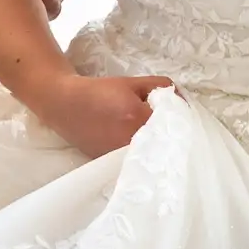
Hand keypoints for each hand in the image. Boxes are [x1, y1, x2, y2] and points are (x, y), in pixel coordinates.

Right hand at [29, 72, 172, 158]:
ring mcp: (121, 156)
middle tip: (171, 128)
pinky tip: (142, 148)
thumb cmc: (99, 91)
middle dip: (171, 135)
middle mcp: (131, 141)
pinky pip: (138, 162)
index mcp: (138, 117)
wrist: (65, 105)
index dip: (179, 119)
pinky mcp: (113, 165)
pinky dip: (143, 155)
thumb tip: (183, 100)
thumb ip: (161, 86)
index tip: (180, 116)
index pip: (174, 122)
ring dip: (158, 147)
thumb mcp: (132, 82)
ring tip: (156, 138)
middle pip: (166, 143)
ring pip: (153, 155)